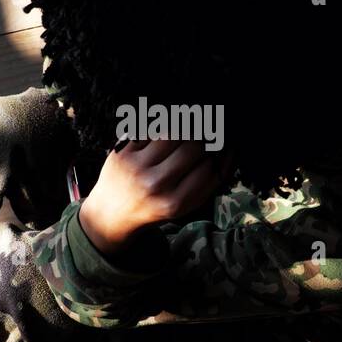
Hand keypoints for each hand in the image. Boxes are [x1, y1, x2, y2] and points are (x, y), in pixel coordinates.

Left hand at [78, 139, 230, 256]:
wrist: (111, 214)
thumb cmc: (155, 208)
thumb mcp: (183, 207)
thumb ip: (208, 183)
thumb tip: (231, 153)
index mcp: (174, 203)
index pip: (210, 168)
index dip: (221, 154)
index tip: (224, 147)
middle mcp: (155, 185)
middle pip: (193, 147)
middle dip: (206, 139)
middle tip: (208, 136)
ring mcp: (136, 167)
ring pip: (173, 133)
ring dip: (187, 129)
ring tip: (190, 132)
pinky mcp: (121, 152)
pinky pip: (150, 129)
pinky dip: (164, 127)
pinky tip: (169, 131)